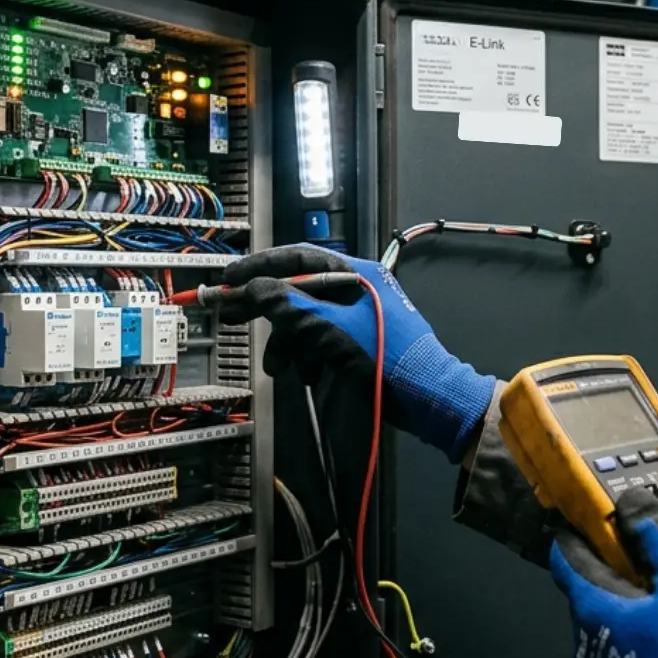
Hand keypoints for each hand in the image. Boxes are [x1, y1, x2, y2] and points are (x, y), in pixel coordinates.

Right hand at [215, 245, 495, 460]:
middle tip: (230, 315)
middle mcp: (355, 289)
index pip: (299, 258)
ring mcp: (356, 317)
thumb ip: (290, 307)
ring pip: (306, 321)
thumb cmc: (387, 358)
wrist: (428, 399)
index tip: (231, 278)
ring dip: (287, 344)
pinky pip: (320, 341)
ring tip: (277, 367)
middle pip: (299, 290)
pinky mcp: (355, 343)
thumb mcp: (331, 331)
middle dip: (267, 309)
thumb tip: (254, 288)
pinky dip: (307, 357)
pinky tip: (306, 375)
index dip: (261, 266)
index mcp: (356, 273)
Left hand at [549, 488, 657, 657]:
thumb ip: (656, 538)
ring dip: (626, 624)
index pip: (567, 565)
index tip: (575, 527)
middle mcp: (590, 652)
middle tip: (637, 567)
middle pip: (589, 604)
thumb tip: (633, 505)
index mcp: (596, 612)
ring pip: (607, 641)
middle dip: (608, 583)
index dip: (572, 541)